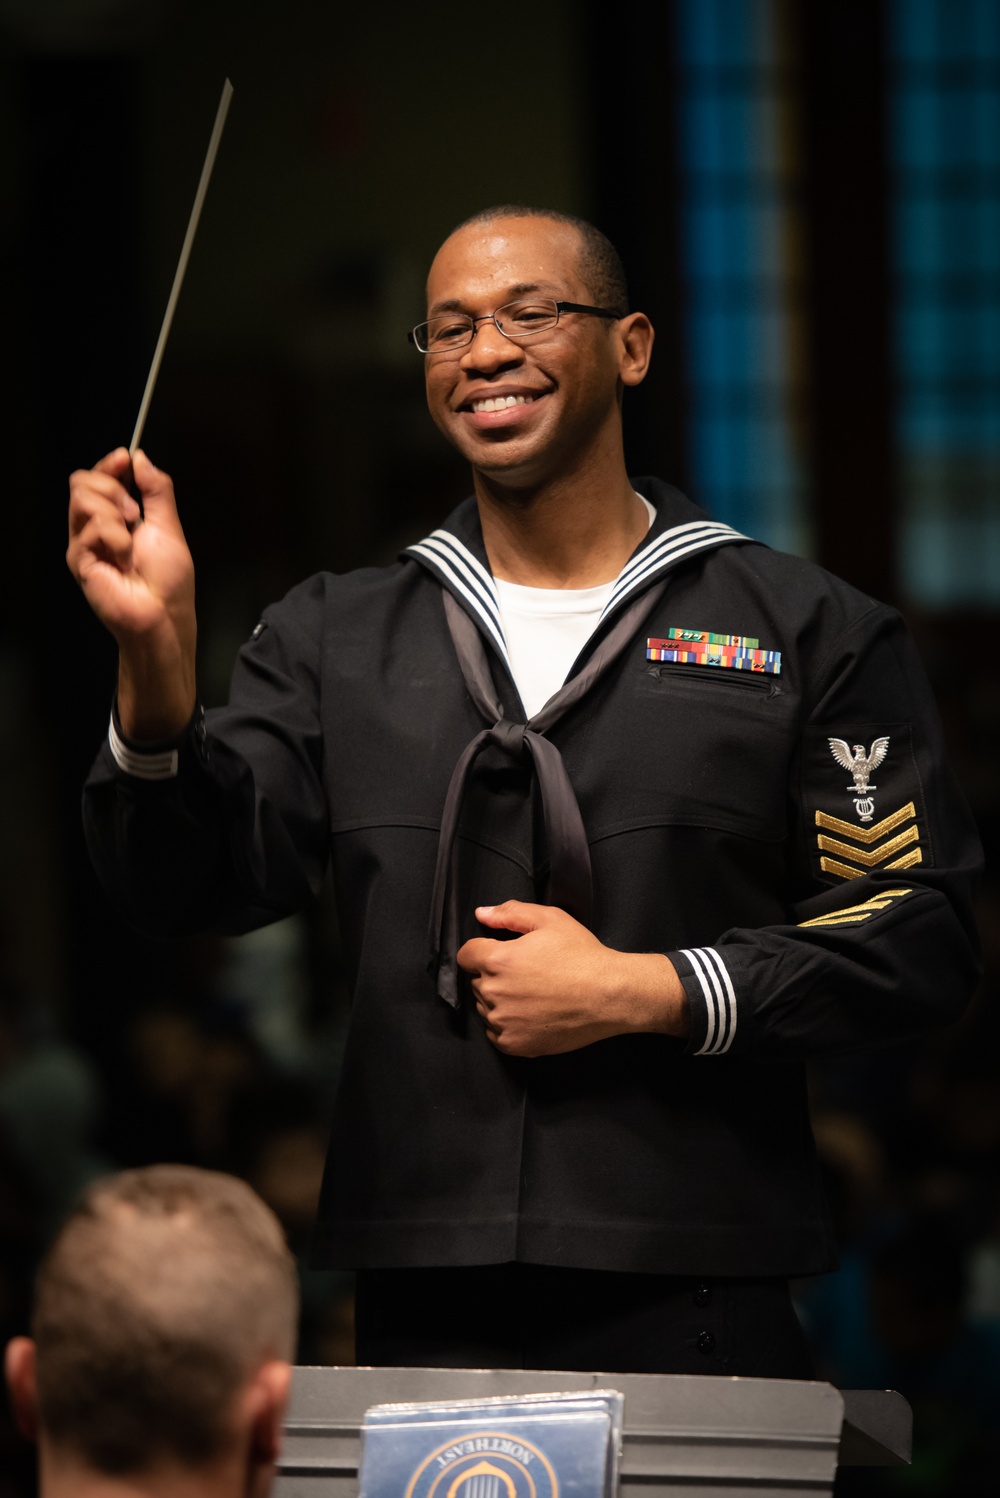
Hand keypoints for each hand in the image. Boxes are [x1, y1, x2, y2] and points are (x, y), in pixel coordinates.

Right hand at [67, 448, 196, 738]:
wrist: (163, 615)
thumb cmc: (169, 581)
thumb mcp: (168, 526)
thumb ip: (157, 491)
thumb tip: (142, 459)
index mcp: (118, 518)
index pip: (100, 477)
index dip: (110, 463)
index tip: (125, 458)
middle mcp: (96, 527)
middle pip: (82, 480)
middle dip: (111, 485)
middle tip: (134, 511)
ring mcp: (84, 542)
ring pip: (81, 496)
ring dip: (113, 510)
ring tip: (131, 538)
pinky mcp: (78, 558)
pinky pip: (89, 525)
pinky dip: (114, 535)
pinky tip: (124, 557)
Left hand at [456, 900, 689, 1056]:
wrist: (610, 995)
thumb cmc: (583, 957)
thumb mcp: (550, 920)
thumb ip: (510, 913)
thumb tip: (483, 914)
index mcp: (498, 959)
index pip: (466, 955)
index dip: (482, 950)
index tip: (500, 954)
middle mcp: (494, 992)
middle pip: (477, 981)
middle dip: (494, 974)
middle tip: (527, 973)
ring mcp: (503, 1021)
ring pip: (485, 1007)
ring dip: (500, 1000)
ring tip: (532, 994)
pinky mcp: (514, 1044)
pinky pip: (496, 1033)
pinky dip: (508, 1024)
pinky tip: (532, 1013)